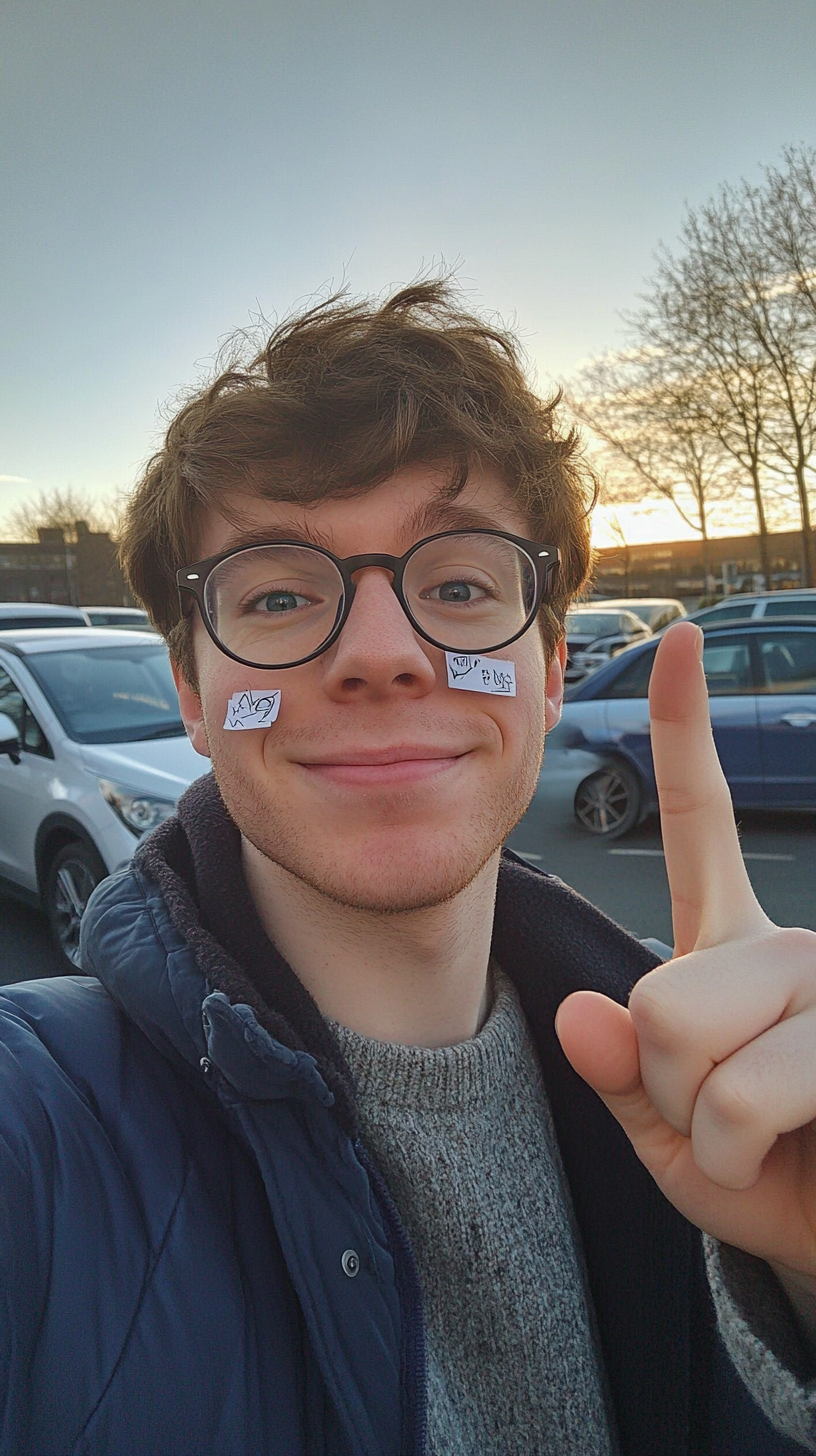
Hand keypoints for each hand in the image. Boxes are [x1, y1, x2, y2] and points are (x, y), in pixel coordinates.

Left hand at [555, 621, 815, 1287]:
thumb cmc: (768, 1179)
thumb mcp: (670, 1138)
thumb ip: (621, 1074)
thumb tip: (584, 1015)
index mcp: (730, 947)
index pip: (703, 822)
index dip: (686, 732)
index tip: (680, 644)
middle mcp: (789, 946)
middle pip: (655, 995)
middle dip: (668, 1086)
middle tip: (730, 1123)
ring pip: (691, 1044)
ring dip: (707, 1131)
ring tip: (768, 1140)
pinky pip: (744, 1097)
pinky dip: (737, 1162)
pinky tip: (793, 1158)